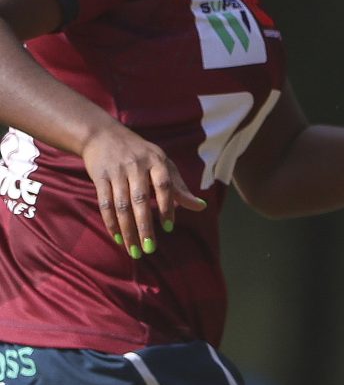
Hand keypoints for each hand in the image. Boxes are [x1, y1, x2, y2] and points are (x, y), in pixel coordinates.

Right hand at [78, 121, 204, 256]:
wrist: (102, 135)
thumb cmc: (141, 154)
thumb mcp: (162, 164)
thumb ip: (179, 187)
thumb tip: (202, 207)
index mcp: (156, 162)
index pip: (164, 186)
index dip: (168, 207)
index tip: (168, 228)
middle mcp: (136, 166)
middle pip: (140, 200)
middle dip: (145, 226)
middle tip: (150, 249)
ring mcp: (116, 172)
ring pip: (122, 206)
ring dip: (127, 230)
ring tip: (134, 250)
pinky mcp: (99, 177)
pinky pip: (105, 203)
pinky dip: (111, 222)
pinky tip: (118, 237)